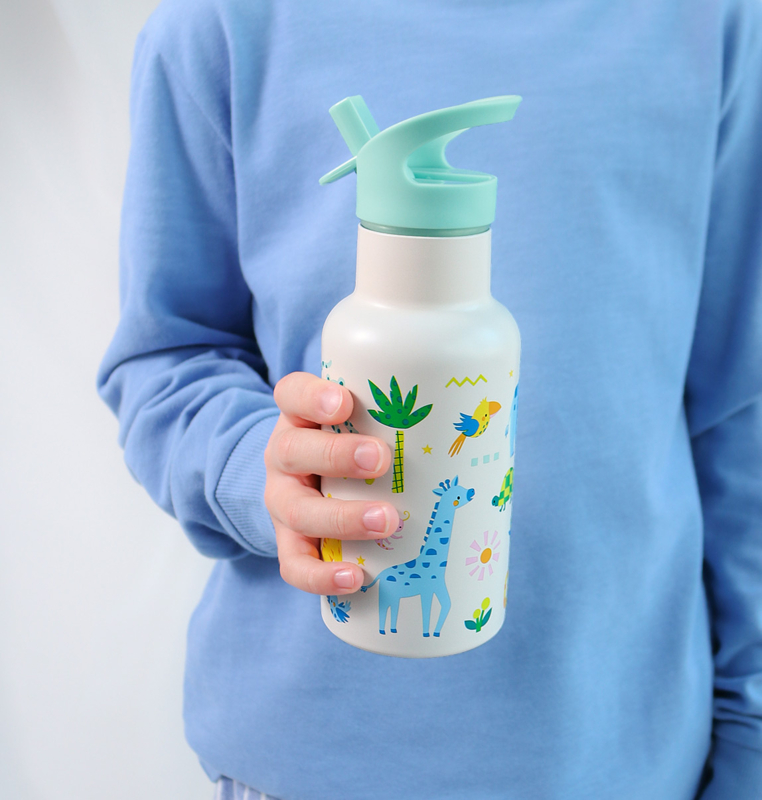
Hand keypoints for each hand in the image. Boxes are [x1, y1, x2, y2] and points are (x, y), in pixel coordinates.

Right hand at [264, 372, 397, 594]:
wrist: (311, 485)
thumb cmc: (351, 446)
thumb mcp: (361, 421)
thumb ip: (397, 416)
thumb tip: (479, 421)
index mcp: (299, 417)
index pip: (292, 394)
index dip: (313, 397)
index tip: (344, 402)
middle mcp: (284, 456)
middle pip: (291, 450)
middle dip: (337, 455)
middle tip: (381, 460)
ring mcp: (283, 502)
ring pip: (296, 510)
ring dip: (341, 518)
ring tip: (385, 521)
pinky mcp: (290, 542)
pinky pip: (295, 564)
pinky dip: (322, 575)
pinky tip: (354, 578)